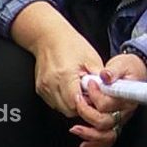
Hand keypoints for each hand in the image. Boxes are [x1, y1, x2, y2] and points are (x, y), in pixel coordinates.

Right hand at [9, 2, 103, 117]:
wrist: (49, 36)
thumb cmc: (70, 43)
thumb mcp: (91, 58)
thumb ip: (99, 78)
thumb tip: (107, 92)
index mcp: (65, 75)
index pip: (76, 104)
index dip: (87, 104)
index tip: (93, 98)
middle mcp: (51, 84)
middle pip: (68, 110)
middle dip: (80, 106)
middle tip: (88, 94)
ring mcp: (44, 88)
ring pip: (60, 108)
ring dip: (71, 103)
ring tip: (78, 88)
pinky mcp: (40, 89)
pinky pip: (54, 103)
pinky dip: (63, 100)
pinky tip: (69, 88)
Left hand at [69, 53, 146, 146]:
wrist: (136, 72)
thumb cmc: (129, 68)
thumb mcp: (121, 63)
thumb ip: (112, 70)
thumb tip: (105, 75)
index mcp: (127, 96)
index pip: (109, 103)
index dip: (96, 96)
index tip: (90, 85)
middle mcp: (125, 111)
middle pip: (105, 121)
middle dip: (86, 113)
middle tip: (77, 101)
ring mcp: (121, 119)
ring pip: (106, 135)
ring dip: (89, 134)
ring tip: (75, 129)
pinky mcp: (116, 123)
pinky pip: (107, 139)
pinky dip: (95, 144)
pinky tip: (83, 143)